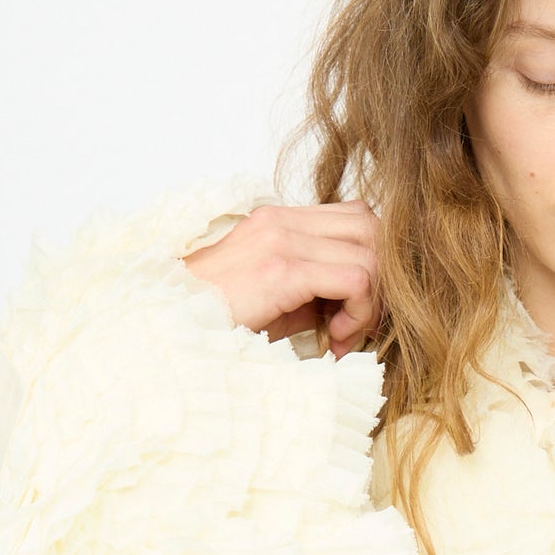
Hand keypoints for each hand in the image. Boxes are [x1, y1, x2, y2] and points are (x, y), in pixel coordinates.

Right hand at [183, 199, 383, 358]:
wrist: (170, 326)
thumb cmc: (221, 321)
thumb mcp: (277, 298)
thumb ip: (318, 287)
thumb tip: (364, 302)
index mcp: (281, 220)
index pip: (357, 217)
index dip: (374, 262)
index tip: (357, 309)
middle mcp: (283, 219)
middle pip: (373, 228)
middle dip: (383, 280)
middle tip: (362, 322)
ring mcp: (282, 239)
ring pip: (371, 253)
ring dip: (371, 302)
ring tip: (343, 333)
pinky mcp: (282, 268)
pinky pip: (356, 279)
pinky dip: (359, 313)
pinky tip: (335, 336)